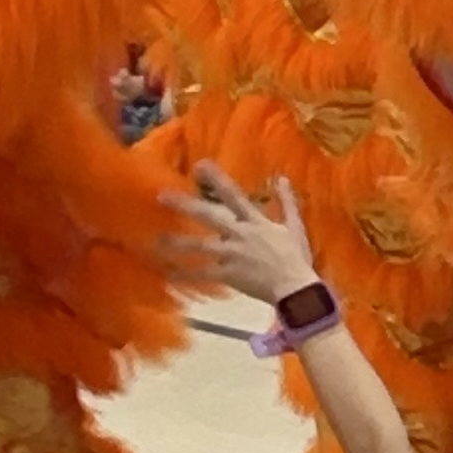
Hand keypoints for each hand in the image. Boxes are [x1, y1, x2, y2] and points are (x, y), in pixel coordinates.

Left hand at [161, 162, 320, 303]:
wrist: (297, 288)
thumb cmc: (296, 257)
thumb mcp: (294, 226)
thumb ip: (286, 201)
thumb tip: (282, 178)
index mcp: (255, 221)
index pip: (233, 195)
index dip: (216, 179)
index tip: (200, 164)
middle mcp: (240, 233)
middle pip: (209, 216)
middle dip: (185, 205)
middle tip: (161, 196)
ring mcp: (233, 254)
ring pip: (200, 246)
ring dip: (177, 243)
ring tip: (156, 241)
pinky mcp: (229, 274)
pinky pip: (203, 274)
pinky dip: (185, 275)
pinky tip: (169, 274)